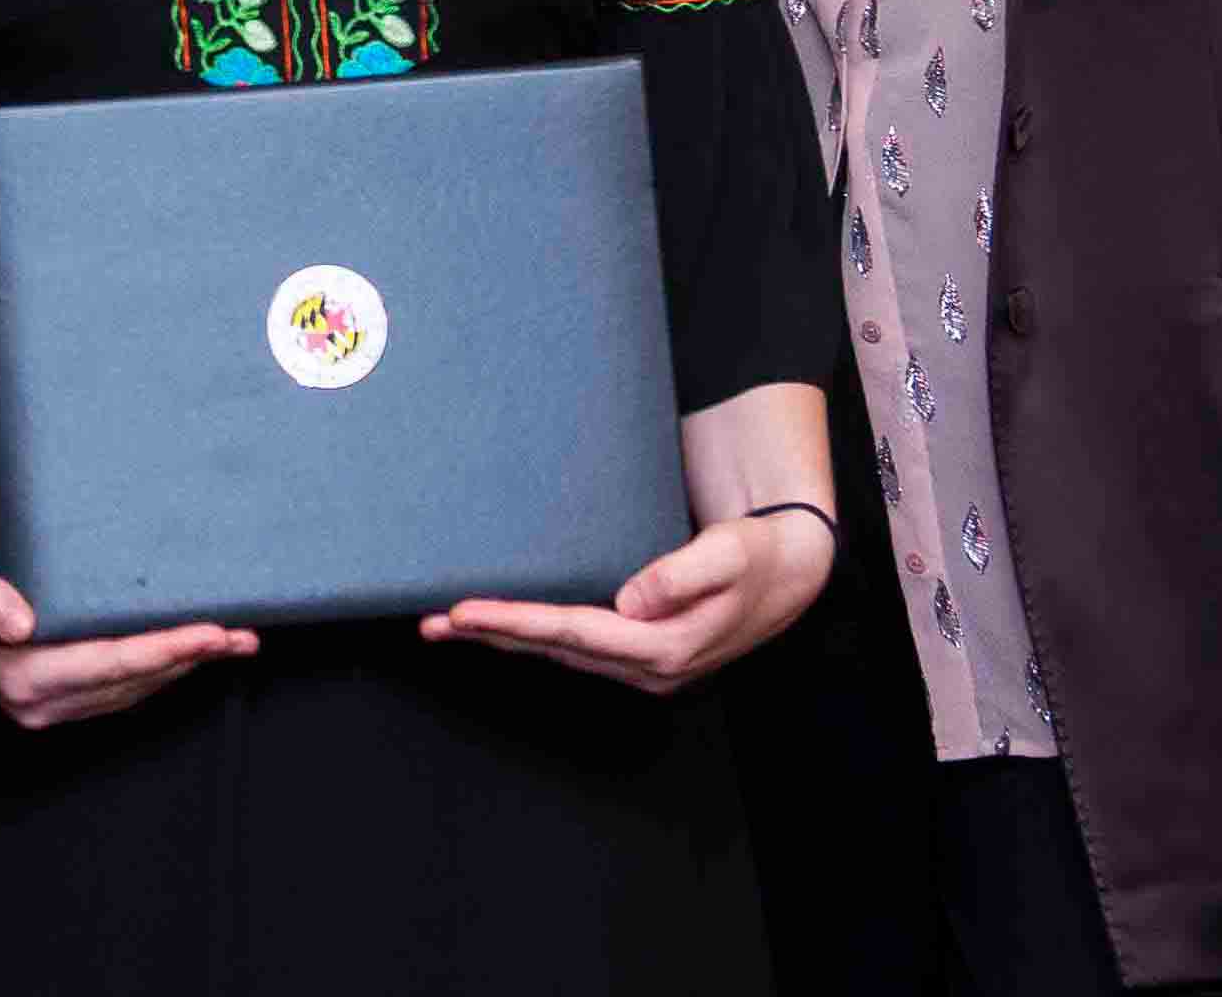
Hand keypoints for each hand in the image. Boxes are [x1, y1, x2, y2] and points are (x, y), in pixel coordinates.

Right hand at [0, 531, 257, 729]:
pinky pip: (118, 692)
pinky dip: (156, 672)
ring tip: (230, 643)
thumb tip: (19, 624)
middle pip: (132, 684)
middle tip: (242, 635)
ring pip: (131, 692)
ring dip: (182, 669)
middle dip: (189, 660)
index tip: (212, 633)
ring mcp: (46, 708)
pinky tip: (185, 653)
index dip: (167, 650)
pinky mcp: (53, 701)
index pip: (114, 665)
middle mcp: (37, 704)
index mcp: (23, 678)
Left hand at [421, 506, 835, 695]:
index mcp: (663, 648)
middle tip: (428, 624)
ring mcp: (643, 666)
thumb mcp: (727, 554)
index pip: (570, 633)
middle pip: (552, 650)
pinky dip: (533, 637)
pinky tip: (503, 628)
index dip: (512, 623)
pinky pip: (574, 647)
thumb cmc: (758, 556)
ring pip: (558, 653)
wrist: (792, 571)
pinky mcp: (641, 652)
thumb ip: (679, 574)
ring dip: (504, 640)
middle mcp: (647, 668)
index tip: (462, 613)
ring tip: (447, 626)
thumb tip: (631, 596)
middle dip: (489, 637)